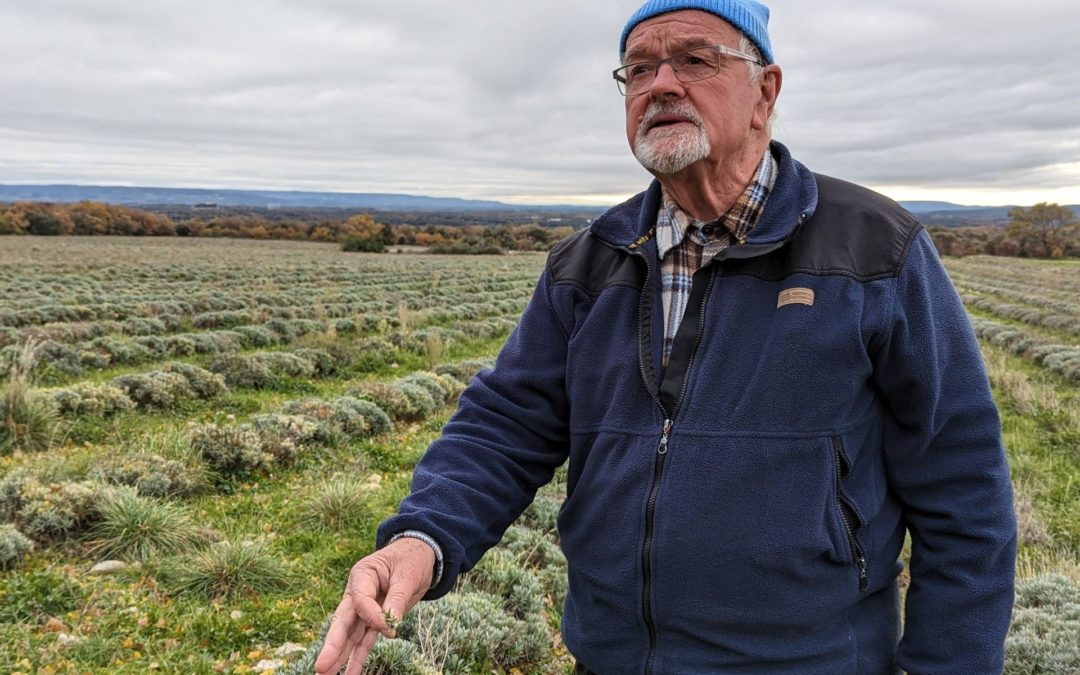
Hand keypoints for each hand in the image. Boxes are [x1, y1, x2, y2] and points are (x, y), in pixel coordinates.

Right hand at [314, 537, 435, 674]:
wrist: (420, 555)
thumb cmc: (411, 559)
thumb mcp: (408, 574)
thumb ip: (397, 598)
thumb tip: (390, 624)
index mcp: (363, 575)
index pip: (360, 600)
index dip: (372, 616)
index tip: (390, 628)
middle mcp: (358, 593)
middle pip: (343, 621)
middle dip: (333, 645)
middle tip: (321, 666)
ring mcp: (364, 609)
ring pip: (350, 635)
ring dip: (340, 657)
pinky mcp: (374, 620)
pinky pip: (364, 640)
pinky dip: (358, 657)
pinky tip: (350, 674)